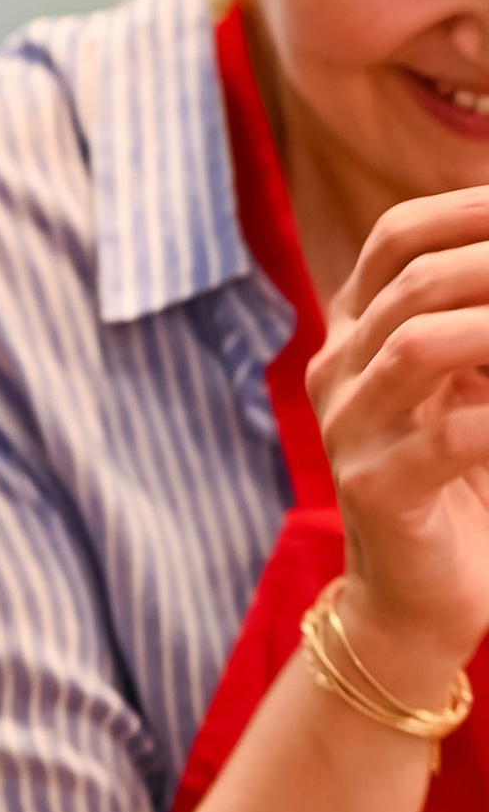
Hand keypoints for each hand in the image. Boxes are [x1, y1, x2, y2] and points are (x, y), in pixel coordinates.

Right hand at [308, 189, 488, 695]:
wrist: (416, 602)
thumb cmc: (463, 482)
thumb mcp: (474, 384)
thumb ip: (486, 326)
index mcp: (356, 334)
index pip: (398, 238)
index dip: (469, 209)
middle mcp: (338, 371)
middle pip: (415, 281)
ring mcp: (348, 430)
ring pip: (419, 344)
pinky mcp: (374, 490)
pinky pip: (450, 438)